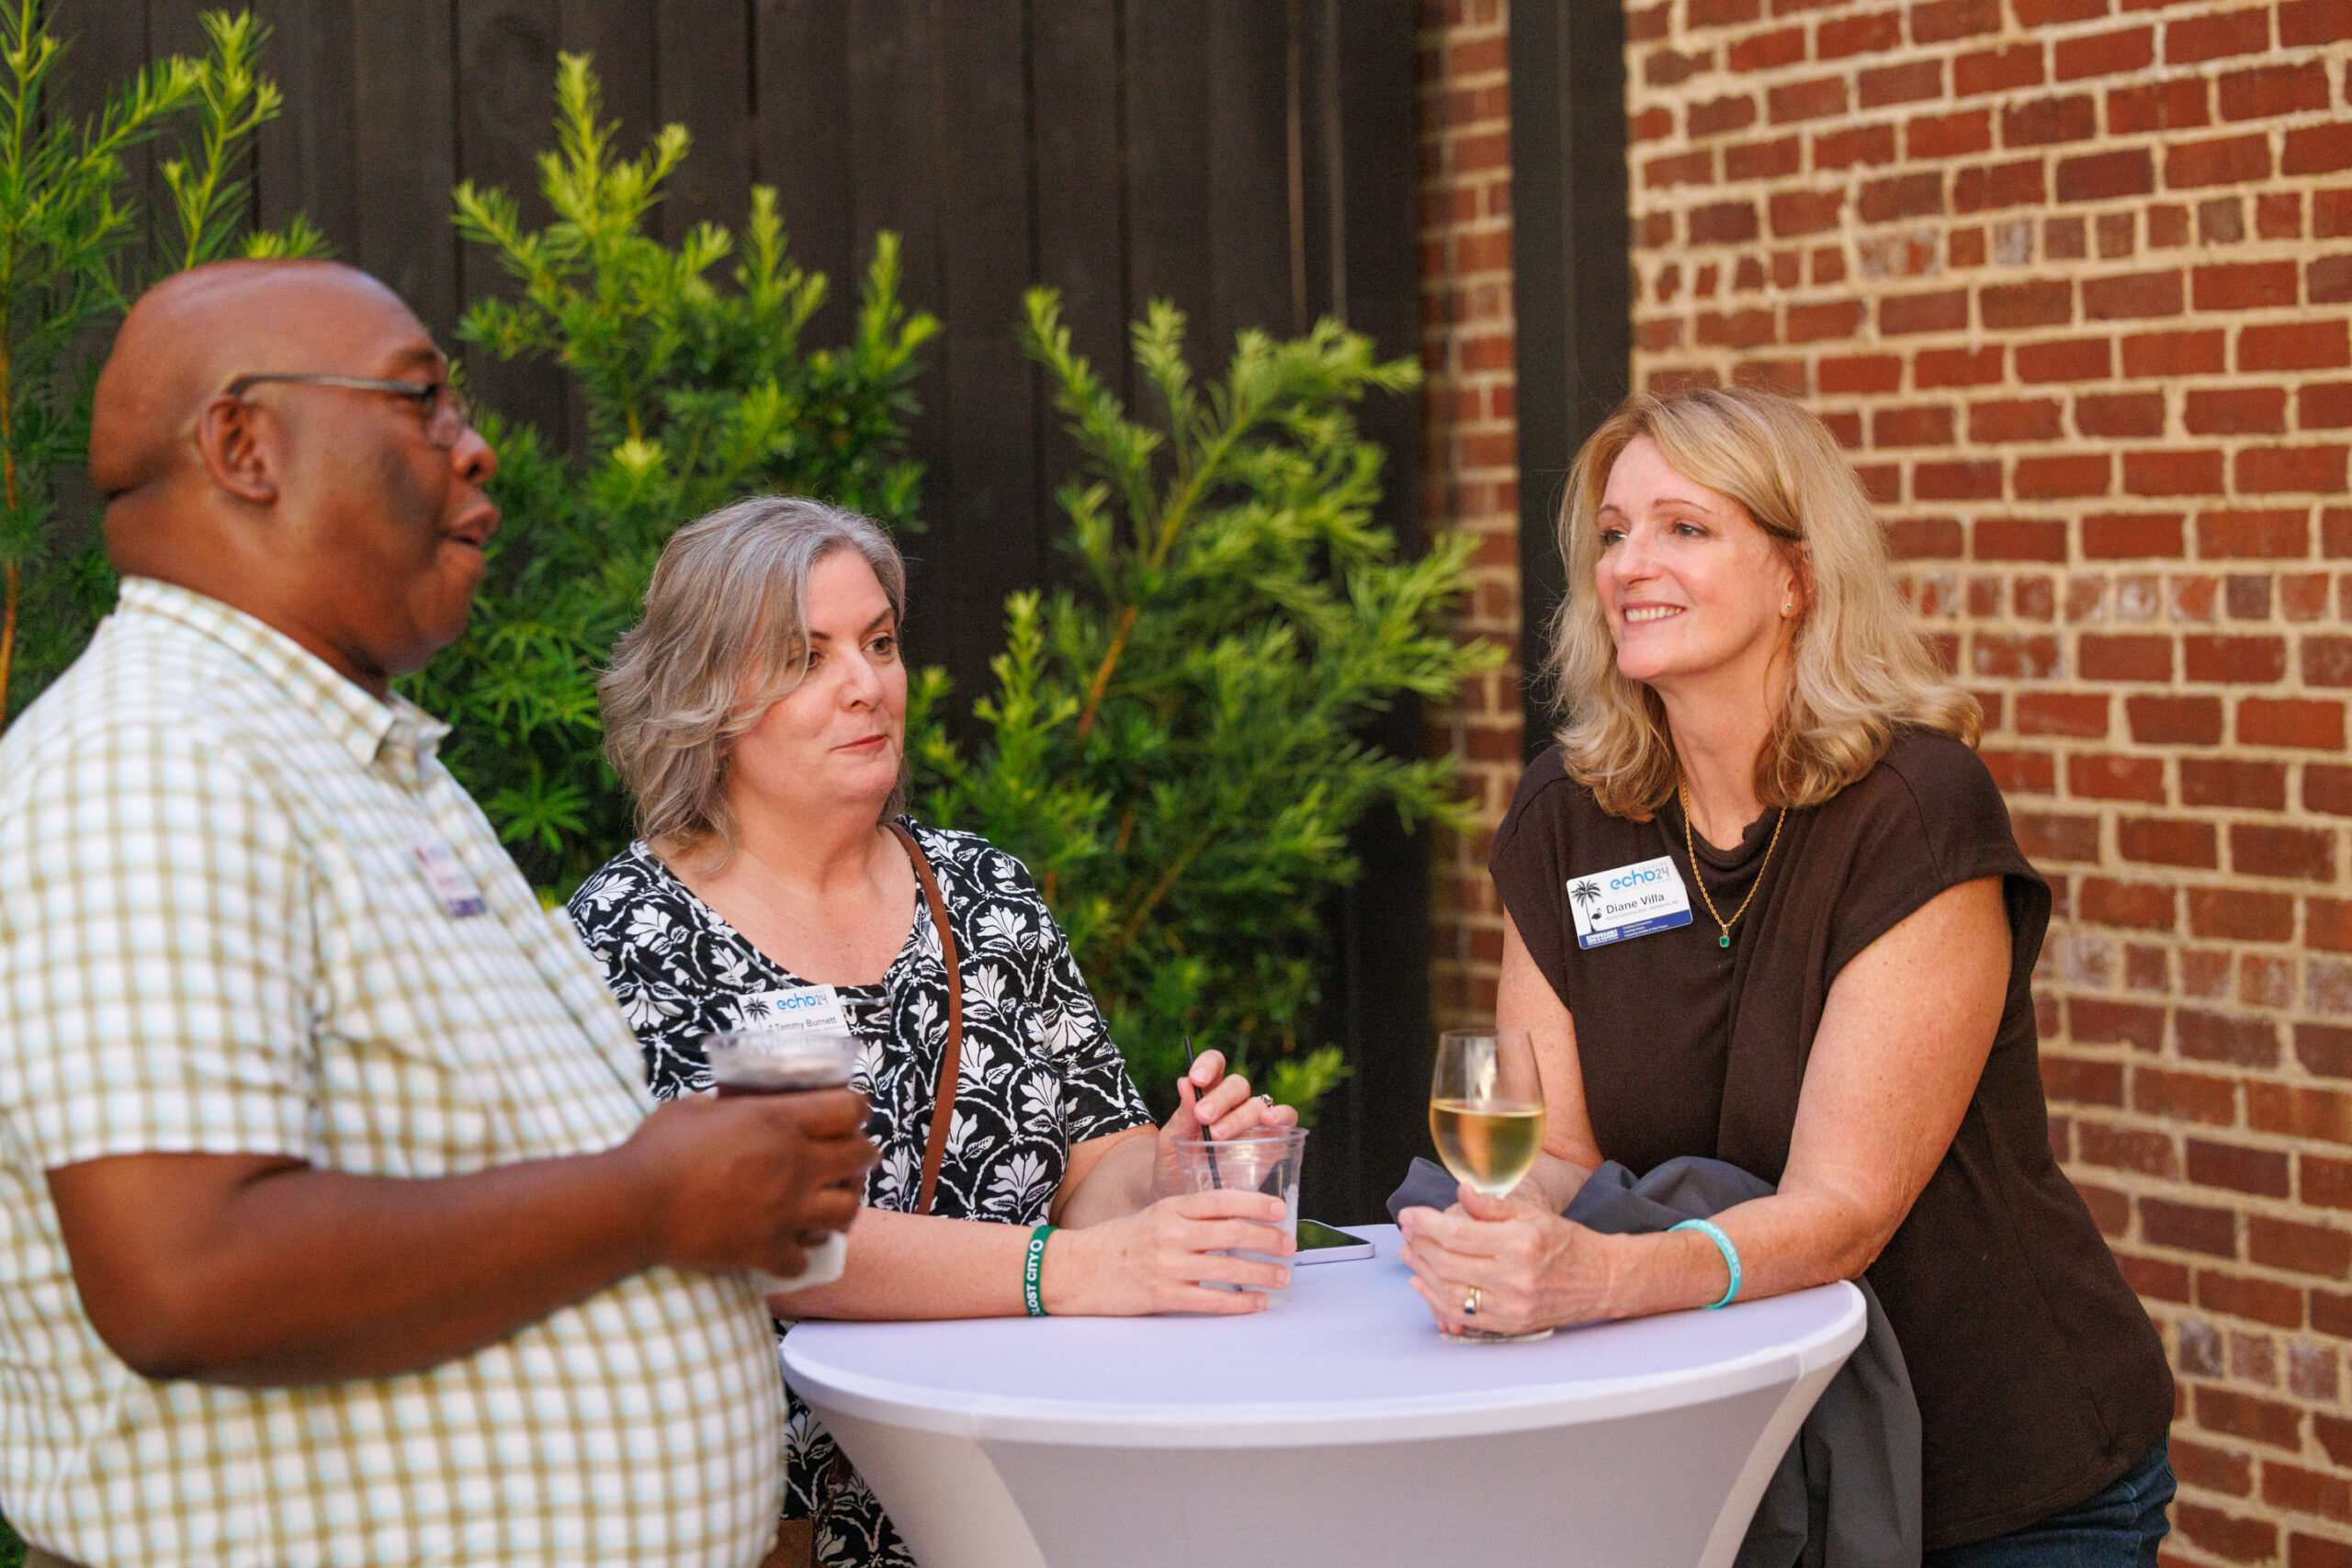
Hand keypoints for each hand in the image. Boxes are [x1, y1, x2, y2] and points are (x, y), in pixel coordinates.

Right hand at [620, 1088, 875, 1278]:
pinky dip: (799, 1256)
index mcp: (780, 1122)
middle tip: (850, 1158)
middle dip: (861, 1155)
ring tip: (830, 1204)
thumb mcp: (692, 1107)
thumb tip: (722, 1104)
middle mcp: (795, 1165)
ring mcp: (785, 1211)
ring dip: (843, 1206)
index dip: (856, 1109)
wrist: (633, 1206)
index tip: (851, 1114)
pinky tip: (788, 1248)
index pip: (850, 1108)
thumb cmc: (656, 1149)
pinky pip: (804, 1260)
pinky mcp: (766, 1250)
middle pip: (862, 1157)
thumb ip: (721, 1104)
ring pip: (848, 1211)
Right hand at [1042, 1189, 1294, 1315]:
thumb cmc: (1117, 1242)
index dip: (1255, 1203)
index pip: (1222, 1199)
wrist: (1074, 1269)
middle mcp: (1172, 1233)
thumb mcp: (1152, 1215)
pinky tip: (1257, 1303)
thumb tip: (1233, 1221)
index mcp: (1170, 1208)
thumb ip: (1187, 1217)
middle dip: (1267, 1239)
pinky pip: (1211, 1300)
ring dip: (1262, 1273)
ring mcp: (1168, 1266)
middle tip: (1288, 1245)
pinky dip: (1240, 1302)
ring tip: (1281, 1277)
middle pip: (1232, 1232)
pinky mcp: (1162, 1296)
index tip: (1279, 1209)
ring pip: (1228, 1267)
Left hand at [1150, 1048, 1300, 1200]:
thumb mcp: (1170, 1142)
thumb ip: (1181, 1116)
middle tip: (1202, 1117)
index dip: (1208, 1064)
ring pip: (1257, 1103)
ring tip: (1218, 1135)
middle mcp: (1233, 1104)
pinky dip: (1281, 1115)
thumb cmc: (1173, 1167)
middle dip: (1220, 1098)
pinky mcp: (1272, 1140)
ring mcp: (1254, 1122)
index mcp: (1206, 1094)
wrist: (1183, 1200)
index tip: (1196, 1079)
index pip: (1214, 1064)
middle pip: (1237, 1085)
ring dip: (1239, 1116)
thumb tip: (1184, 1082)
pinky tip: (1268, 1121)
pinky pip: (1286, 1119)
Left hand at [1396, 1183, 1609, 1337]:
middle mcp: (1514, 1278)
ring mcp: (1511, 1306)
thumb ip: (1493, 1206)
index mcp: (1519, 1244)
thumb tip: (1461, 1193)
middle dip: (1419, 1244)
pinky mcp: (1510, 1324)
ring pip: (1449, 1291)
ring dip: (1421, 1271)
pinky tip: (1423, 1283)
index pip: (1456, 1233)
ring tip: (1409, 1253)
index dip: (1425, 1223)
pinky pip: (1462, 1316)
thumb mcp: (1533, 1214)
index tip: (1409, 1214)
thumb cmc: (1568, 1244)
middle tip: (1406, 1231)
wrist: (1602, 1280)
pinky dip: (1436, 1299)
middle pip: (1447, 1262)